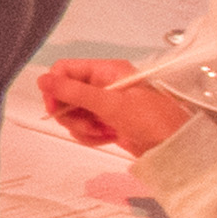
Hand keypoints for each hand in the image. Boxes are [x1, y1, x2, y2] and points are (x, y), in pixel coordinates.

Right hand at [34, 57, 193, 154]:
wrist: (175, 147)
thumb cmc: (149, 120)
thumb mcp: (110, 104)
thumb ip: (74, 92)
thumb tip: (41, 79)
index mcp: (106, 70)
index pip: (65, 70)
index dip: (55, 89)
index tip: (55, 110)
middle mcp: (103, 84)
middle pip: (66, 95)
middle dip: (72, 114)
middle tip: (88, 125)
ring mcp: (105, 104)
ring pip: (73, 114)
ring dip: (82, 127)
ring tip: (103, 133)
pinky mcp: (108, 122)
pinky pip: (85, 127)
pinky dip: (91, 135)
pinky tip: (108, 138)